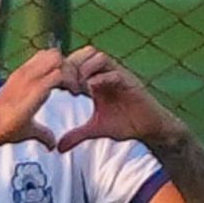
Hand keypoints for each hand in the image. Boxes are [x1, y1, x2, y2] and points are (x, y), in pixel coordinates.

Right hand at [0, 48, 78, 150]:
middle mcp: (26, 72)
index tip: (69, 87)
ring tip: (77, 90)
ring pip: (58, 59)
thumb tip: (52, 144)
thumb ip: (43, 132)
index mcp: (22, 76)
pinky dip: (72, 82)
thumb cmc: (5, 129)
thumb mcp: (28, 128)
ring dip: (71, 72)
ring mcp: (30, 77)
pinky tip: (75, 94)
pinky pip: (61, 74)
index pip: (46, 58)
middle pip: (54, 53)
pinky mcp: (36, 87)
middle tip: (76, 86)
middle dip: (68, 66)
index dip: (62, 68)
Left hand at [57, 46, 178, 151]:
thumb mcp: (96, 130)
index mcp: (95, 80)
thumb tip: (58, 148)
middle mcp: (106, 73)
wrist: (149, 128)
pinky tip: (91, 89)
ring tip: (77, 88)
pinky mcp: (130, 81)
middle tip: (64, 86)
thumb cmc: (125, 124)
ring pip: (98, 57)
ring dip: (84, 69)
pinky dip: (101, 78)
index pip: (75, 64)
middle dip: (71, 67)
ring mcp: (118, 75)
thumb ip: (76, 135)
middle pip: (84, 54)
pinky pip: (114, 73)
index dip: (63, 72)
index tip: (54, 88)